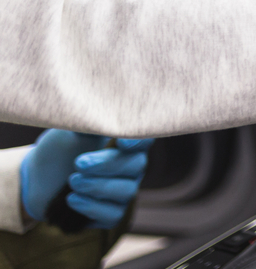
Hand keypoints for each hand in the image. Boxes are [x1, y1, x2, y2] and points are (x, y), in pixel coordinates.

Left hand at [21, 130, 152, 228]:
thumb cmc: (58, 151)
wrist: (37, 180)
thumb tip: (98, 113)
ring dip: (98, 187)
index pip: (144, 140)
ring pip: (126, 191)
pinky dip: (92, 207)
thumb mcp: (69, 132)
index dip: (139, 142)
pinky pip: (113, 214)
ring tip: (72, 182)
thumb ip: (87, 125)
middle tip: (79, 164)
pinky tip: (72, 199)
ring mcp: (122, 191)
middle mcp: (130, 167)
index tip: (120, 142)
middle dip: (108, 165)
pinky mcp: (110, 213)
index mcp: (124, 143)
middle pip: (136, 165)